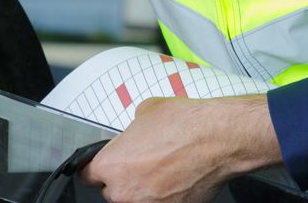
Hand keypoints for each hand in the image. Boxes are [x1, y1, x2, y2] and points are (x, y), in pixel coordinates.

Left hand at [79, 95, 280, 202]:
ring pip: (137, 200)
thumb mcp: (145, 112)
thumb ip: (130, 131)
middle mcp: (125, 193)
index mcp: (110, 166)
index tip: (107, 163)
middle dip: (125, 178)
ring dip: (145, 188)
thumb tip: (134, 136)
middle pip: (113, 191)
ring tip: (165, 168)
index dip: (99, 167)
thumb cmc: (184, 124)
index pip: (88, 175)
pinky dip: (166, 195)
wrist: (219, 140)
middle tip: (144, 162)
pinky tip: (178, 176)